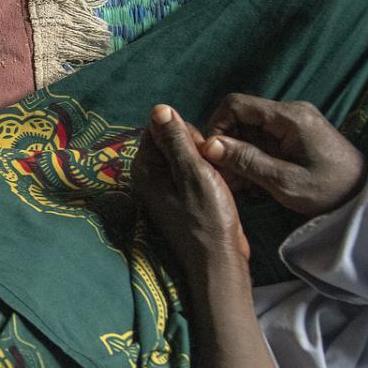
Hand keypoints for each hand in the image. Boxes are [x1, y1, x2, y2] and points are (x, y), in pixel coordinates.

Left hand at [133, 104, 246, 263]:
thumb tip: (159, 108)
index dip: (185, 133)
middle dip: (198, 147)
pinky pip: (196, 172)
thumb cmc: (207, 217)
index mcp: (146, 167)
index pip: (160, 127)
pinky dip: (210, 174)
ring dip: (207, 161)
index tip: (202, 152)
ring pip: (189, 155)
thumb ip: (176, 140)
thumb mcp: (193, 173)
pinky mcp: (184, 195)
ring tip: (219, 179)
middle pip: (175, 140)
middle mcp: (151, 175)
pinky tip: (222, 186)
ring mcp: (167, 186)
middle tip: (212, 169)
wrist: (219, 259)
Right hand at [200, 94, 363, 216]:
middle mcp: (291, 112)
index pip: (236, 104)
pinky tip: (251, 179)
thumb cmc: (332, 191)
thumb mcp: (285, 182)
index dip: (216, 126)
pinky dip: (251, 155)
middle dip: (225, 142)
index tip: (213, 155)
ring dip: (237, 152)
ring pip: (249, 128)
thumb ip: (247, 161)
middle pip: (241, 115)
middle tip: (223, 174)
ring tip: (237, 181)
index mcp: (290, 117)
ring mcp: (295, 123)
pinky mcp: (296, 135)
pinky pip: (263, 138)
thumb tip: (210, 145)